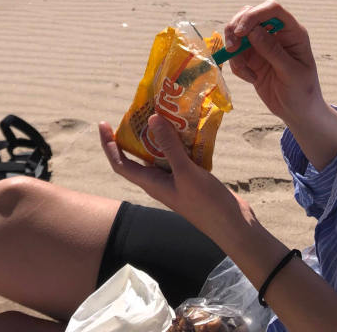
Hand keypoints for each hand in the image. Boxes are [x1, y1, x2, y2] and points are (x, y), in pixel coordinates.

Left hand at [99, 116, 253, 243]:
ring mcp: (175, 179)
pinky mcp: (191, 177)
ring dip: (159, 134)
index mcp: (151, 183)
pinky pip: (179, 155)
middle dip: (135, 133)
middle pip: (138, 155)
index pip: (120, 163)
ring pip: (160, 153)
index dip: (108, 145)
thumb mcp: (186, 172)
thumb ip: (169, 146)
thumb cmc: (206, 204)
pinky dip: (179, 140)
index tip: (103, 124)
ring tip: (163, 112)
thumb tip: (151, 119)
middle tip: (138, 110)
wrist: (232, 225)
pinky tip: (188, 127)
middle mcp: (159, 181)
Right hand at [223, 0, 325, 125]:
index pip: (272, 9)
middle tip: (231, 49)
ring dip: (233, 48)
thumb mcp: (291, 73)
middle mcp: (276, 33)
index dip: (254, 15)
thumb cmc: (302, 92)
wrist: (297, 112)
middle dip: (236, 29)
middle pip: (250, 14)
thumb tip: (253, 31)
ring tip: (243, 69)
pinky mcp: (251, 57)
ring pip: (238, 31)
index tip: (241, 32)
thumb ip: (273, 51)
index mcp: (292, 32)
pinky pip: (235, 53)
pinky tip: (251, 78)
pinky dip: (237, 65)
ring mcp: (262, 44)